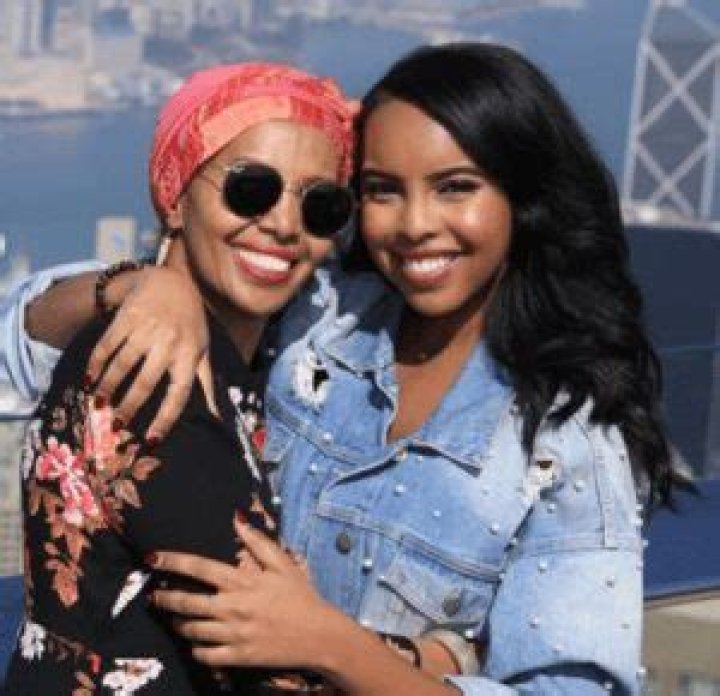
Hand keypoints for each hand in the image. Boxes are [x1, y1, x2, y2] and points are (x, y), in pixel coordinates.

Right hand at [86, 266, 206, 440]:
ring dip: (108, 388)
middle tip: (117, 425)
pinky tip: (90, 380)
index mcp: (190, 354)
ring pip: (122, 365)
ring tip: (100, 404)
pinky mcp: (127, 316)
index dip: (166, 418)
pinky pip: (107, 345)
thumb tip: (217, 417)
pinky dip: (96, 364)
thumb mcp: (201, 349)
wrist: (169, 281)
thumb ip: (205, 383)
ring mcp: (147, 328)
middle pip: (146, 382)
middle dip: (129, 407)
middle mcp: (170, 342)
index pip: (180, 392)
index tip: (151, 439)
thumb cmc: (189, 323)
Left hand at [149, 522, 336, 669]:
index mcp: (242, 581)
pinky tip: (196, 642)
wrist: (319, 635)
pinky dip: (196, 649)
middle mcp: (233, 607)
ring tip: (174, 618)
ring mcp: (234, 633)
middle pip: (187, 601)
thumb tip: (237, 519)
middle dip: (165, 597)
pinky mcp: (238, 656)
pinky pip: (205, 655)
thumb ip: (258, 541)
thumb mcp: (283, 564)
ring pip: (191, 630)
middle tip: (154, 596)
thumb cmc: (301, 596)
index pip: (199, 567)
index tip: (153, 558)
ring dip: (178, 623)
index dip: (173, 561)